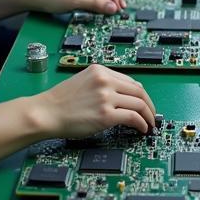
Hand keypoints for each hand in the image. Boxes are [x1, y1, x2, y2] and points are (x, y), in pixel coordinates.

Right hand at [32, 64, 157, 137]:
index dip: (141, 94)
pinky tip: (142, 129)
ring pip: (138, 103)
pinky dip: (141, 123)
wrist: (46, 112)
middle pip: (138, 91)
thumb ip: (102, 84)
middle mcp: (105, 80)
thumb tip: (124, 94)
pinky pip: (133, 117)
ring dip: (148, 115)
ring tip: (149, 124)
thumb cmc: (61, 101)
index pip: (130, 80)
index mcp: (100, 70)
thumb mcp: (83, 81)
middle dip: (149, 104)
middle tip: (152, 115)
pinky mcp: (106, 115)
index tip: (144, 102)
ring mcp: (106, 97)